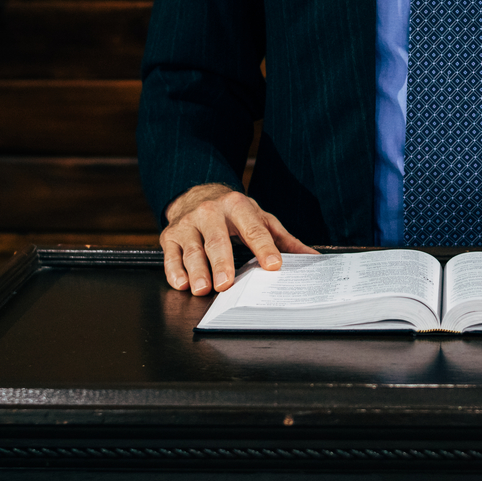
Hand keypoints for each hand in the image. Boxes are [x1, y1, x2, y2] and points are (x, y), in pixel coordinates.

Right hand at [160, 183, 318, 294]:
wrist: (196, 192)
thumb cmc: (233, 212)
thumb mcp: (260, 218)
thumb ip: (283, 239)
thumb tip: (312, 257)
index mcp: (237, 206)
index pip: (253, 230)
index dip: (264, 248)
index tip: (273, 265)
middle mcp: (210, 212)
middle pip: (217, 240)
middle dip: (222, 262)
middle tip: (227, 284)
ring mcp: (187, 223)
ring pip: (192, 249)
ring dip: (197, 271)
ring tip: (203, 288)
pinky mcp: (169, 235)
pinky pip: (171, 254)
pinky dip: (174, 270)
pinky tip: (182, 284)